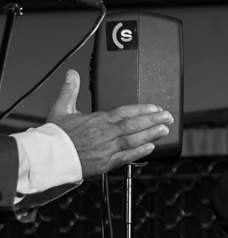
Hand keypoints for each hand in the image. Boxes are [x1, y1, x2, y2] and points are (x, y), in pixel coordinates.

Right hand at [46, 69, 173, 176]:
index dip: (142, 109)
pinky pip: (127, 157)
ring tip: (164, 129)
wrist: (49, 157)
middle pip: (134, 125)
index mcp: (97, 120)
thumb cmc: (55, 135)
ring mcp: (107, 148)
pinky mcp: (106, 163)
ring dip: (151, 134)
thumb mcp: (61, 108)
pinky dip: (140, 152)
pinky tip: (151, 147)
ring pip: (133, 140)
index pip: (125, 112)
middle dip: (153, 120)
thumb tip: (72, 74)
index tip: (155, 107)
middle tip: (168, 117)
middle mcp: (105, 133)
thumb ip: (70, 90)